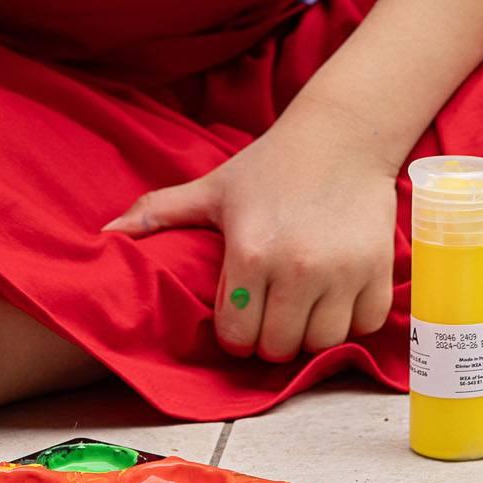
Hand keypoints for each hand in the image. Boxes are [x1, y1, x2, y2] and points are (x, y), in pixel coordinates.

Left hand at [104, 103, 397, 361]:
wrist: (341, 134)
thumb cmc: (271, 164)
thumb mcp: (213, 189)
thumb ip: (159, 213)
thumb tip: (104, 235)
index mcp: (250, 252)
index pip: (236, 337)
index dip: (235, 332)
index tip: (240, 313)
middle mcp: (297, 267)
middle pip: (278, 348)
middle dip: (270, 337)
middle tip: (270, 312)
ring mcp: (343, 271)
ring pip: (323, 342)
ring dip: (311, 332)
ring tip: (303, 306)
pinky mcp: (379, 268)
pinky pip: (366, 323)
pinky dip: (353, 319)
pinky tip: (337, 295)